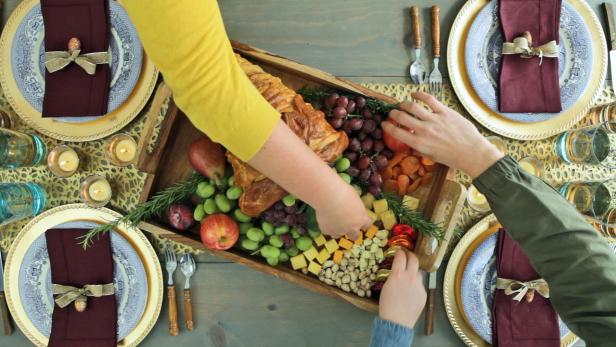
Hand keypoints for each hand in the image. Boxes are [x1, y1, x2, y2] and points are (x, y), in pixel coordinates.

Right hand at [315, 182, 371, 239]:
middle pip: (354, 236)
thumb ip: (355, 207)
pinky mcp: (327, 231)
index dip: (363, 223)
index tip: (360, 220)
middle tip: (346, 224)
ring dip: (337, 229)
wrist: (328, 196)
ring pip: (338, 235)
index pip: (367, 225)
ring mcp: (339, 231)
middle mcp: (352, 228)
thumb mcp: (355, 198)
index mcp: (362, 219)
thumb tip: (353, 207)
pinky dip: (326, 226)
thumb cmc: (344, 192)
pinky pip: (327, 230)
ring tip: (332, 220)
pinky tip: (324, 217)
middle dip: (351, 231)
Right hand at [379, 250, 425, 328]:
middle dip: (410, 255)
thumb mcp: (386, 286)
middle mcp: (410, 278)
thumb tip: (398, 270)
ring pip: (418, 273)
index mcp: (398, 275)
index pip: (401, 256)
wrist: (397, 321)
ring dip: (414, 272)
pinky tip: (410, 293)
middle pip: (414, 260)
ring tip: (408, 277)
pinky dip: (416, 285)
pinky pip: (420, 285)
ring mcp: (419, 286)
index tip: (399, 251)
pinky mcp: (424, 293)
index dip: (400, 252)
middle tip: (407, 255)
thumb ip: (394, 275)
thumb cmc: (387, 305)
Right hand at [381, 92, 503, 177]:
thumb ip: (419, 147)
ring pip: (413, 106)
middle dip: (393, 113)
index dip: (387, 127)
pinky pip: (429, 100)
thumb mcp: (430, 156)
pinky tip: (414, 94)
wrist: (471, 153)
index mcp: (419, 143)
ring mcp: (434, 119)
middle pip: (402, 117)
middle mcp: (424, 130)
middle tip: (392, 113)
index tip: (384, 124)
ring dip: (404, 104)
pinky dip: (419, 95)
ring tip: (402, 104)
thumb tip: (410, 141)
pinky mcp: (445, 112)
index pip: (396, 133)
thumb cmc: (451, 158)